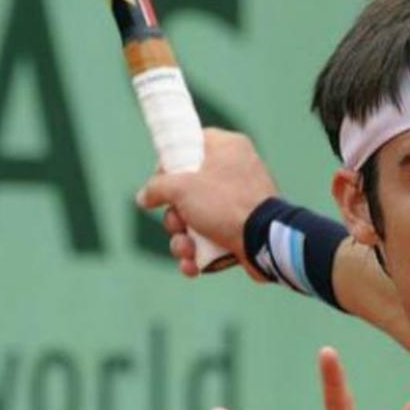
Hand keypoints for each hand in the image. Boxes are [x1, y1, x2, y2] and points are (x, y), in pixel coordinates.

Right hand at [136, 128, 278, 277]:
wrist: (266, 241)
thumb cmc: (227, 205)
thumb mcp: (182, 188)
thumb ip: (158, 187)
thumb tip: (144, 197)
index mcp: (228, 149)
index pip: (192, 143)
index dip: (171, 162)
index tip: (160, 179)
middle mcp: (236, 173)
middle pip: (188, 190)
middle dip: (175, 216)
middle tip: (179, 223)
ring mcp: (240, 204)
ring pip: (196, 220)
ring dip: (183, 240)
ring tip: (187, 250)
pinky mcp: (242, 230)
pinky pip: (211, 239)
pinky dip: (199, 253)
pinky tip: (193, 266)